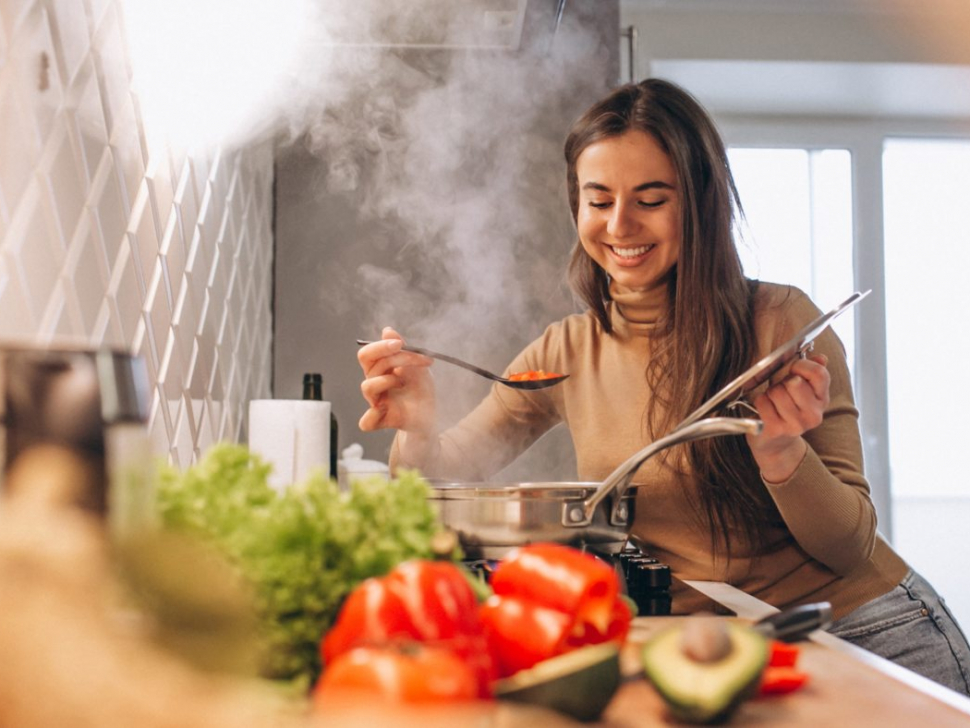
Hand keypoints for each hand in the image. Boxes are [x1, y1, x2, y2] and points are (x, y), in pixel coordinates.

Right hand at [357, 327, 436, 437]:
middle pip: (369, 365)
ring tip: (402, 382)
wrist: (433, 412)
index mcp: (380, 369)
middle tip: (414, 358)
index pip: (368, 354)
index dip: (380, 346)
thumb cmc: (421, 388)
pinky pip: (366, 422)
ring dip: (386, 380)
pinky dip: (372, 415)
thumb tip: (387, 330)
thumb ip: (403, 349)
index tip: (400, 344)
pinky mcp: (382, 420)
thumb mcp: (418, 365)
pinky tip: (385, 408)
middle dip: (393, 358)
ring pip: (367, 387)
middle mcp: (375, 383)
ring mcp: (377, 402)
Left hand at [746, 353, 829, 482]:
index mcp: (822, 400)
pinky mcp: (776, 429)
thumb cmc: (787, 411)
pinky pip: (762, 402)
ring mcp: (795, 424)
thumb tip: (821, 358)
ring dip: (770, 393)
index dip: (802, 366)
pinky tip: (765, 411)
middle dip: (782, 382)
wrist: (777, 443)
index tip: (793, 370)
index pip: (819, 374)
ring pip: (776, 391)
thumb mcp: (805, 392)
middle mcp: (813, 415)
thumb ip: (812, 373)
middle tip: (781, 391)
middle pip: (794, 381)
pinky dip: (760, 402)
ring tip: (774, 403)